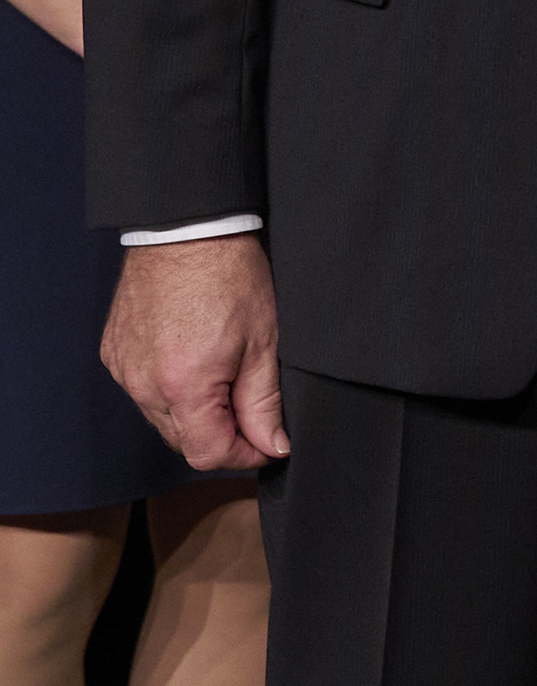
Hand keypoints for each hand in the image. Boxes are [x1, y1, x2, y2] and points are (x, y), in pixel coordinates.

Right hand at [101, 236, 289, 471]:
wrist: (187, 230)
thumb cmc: (230, 277)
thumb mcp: (263, 343)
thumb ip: (264, 403)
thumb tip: (272, 445)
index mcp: (182, 386)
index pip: (207, 453)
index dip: (243, 455)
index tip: (267, 443)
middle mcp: (142, 385)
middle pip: (183, 440)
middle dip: (222, 435)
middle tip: (253, 408)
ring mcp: (123, 370)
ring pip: (162, 418)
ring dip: (195, 413)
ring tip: (226, 376)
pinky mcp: (114, 353)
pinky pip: (142, 391)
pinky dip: (170, 390)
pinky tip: (195, 361)